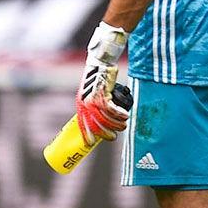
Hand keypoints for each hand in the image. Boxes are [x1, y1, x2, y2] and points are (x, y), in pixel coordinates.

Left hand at [75, 21, 129, 144]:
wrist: (100, 64)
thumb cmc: (97, 79)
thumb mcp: (90, 93)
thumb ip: (93, 106)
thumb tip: (100, 120)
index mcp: (81, 105)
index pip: (81, 124)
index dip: (85, 135)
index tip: (90, 143)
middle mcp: (86, 104)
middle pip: (96, 126)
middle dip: (106, 134)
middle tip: (113, 136)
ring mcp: (94, 99)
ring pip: (107, 119)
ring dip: (117, 124)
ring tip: (123, 124)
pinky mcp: (103, 94)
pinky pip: (113, 110)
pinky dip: (120, 114)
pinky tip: (126, 116)